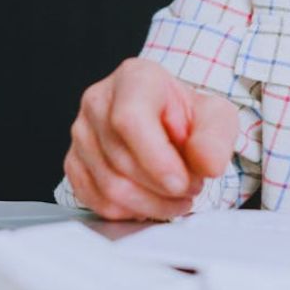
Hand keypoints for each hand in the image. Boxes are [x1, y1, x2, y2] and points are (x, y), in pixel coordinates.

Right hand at [64, 58, 237, 220]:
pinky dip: (129, 211)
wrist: (168, 121)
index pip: (130, 119)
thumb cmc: (188, 117)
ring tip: (176, 195)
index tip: (181, 183)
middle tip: (191, 186)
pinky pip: (96, 201)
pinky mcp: (73, 162)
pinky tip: (150, 200)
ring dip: (151, 204)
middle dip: (164, 188)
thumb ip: (215, 138)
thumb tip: (207, 164)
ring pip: (109, 187)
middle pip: (122, 160)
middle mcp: (99, 100)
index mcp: (134, 78)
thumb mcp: (216, 117)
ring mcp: (81, 132)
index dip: (156, 159)